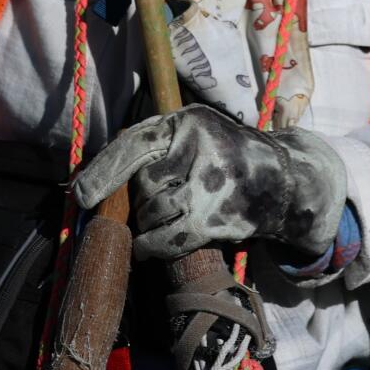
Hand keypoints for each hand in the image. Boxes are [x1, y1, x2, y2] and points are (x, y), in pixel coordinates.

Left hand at [70, 105, 346, 260]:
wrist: (288, 182)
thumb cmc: (230, 158)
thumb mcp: (198, 134)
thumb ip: (159, 146)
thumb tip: (106, 176)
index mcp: (187, 121)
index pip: (135, 143)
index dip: (105, 170)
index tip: (82, 194)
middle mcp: (198, 146)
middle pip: (142, 182)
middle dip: (140, 199)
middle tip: (154, 202)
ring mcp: (209, 182)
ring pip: (152, 210)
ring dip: (148, 222)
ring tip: (163, 218)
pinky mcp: (216, 216)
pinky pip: (166, 237)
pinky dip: (151, 246)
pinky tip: (148, 248)